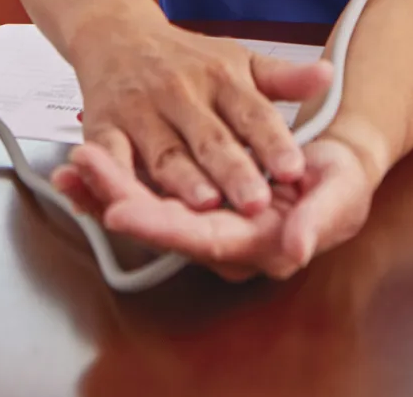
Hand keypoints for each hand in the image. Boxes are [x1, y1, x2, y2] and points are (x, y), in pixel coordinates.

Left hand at [51, 133, 377, 281]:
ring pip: (149, 207)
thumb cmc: (341, 183)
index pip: (200, 239)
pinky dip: (115, 178)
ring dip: (107, 187)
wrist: (337, 166)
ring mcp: (206, 220)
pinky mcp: (196, 200)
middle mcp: (223, 240)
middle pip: (163, 225)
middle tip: (81, 173)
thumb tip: (290, 249)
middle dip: (118, 199)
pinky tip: (82, 164)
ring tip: (71, 164)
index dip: (159, 224)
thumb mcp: (341, 195)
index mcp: (256, 244)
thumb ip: (315, 220)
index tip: (120, 211)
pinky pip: (150, 190)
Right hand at [66, 16, 332, 215]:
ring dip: (183, 181)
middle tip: (257, 203)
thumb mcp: (240, 60)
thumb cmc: (187, 59)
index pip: (253, 113)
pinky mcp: (103, 127)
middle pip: (211, 139)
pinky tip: (127, 201)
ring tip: (205, 206)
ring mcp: (141, 111)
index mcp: (221, 78)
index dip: (274, 142)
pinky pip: (109, 158)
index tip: (297, 169)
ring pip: (165, 154)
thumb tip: (329, 76)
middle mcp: (182, 94)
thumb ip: (284, 79)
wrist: (118, 33)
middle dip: (234, 172)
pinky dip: (112, 178)